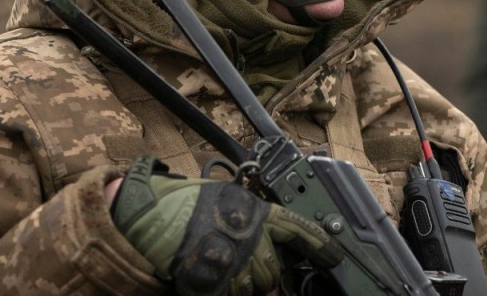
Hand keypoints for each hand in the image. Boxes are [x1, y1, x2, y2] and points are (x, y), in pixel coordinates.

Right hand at [112, 156, 340, 295]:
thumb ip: (249, 221)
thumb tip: (264, 241)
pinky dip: (222, 290)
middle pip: (273, 270)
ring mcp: (236, 265)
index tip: (334, 256)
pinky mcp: (218, 286)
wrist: (152, 218)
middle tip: (241, 263)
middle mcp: (251, 239)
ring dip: (241, 283)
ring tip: (219, 265)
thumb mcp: (225, 200)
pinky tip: (210, 279)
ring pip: (254, 288)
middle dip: (262, 273)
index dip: (319, 245)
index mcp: (255, 213)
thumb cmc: (183, 205)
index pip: (297, 229)